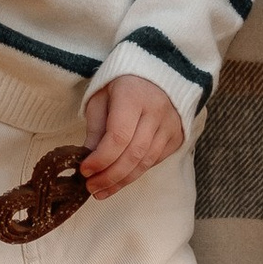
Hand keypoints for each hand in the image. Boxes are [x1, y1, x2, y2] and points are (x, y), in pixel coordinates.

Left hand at [80, 74, 185, 198]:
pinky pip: (156, 161)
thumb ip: (96, 128)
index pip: (118, 136)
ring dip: (122, 181)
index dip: (101, 158)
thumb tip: (88, 160)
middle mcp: (156, 111)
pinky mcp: (177, 136)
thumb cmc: (123, 84)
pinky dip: (136, 173)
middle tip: (91, 188)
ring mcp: (170, 125)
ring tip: (102, 191)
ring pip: (146, 162)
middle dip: (110, 176)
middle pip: (133, 154)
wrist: (159, 72)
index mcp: (134, 96)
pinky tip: (120, 179)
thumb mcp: (102, 98)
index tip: (85, 171)